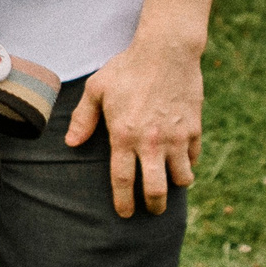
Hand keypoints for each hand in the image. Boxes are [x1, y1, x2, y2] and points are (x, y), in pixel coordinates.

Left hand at [69, 29, 204, 215]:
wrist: (166, 52)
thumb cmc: (126, 69)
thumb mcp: (96, 90)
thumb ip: (83, 119)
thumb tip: (71, 143)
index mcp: (123, 135)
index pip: (122, 180)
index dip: (123, 202)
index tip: (124, 214)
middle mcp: (151, 142)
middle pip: (156, 189)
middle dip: (153, 206)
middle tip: (151, 211)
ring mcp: (176, 137)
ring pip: (182, 179)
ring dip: (175, 185)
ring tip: (167, 183)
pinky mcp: (194, 129)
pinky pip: (194, 158)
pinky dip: (188, 164)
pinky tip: (180, 161)